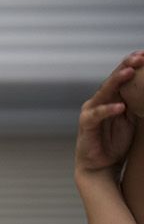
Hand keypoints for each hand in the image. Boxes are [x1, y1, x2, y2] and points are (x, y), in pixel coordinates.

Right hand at [76, 52, 142, 176]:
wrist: (101, 167)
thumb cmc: (116, 143)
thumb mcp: (132, 119)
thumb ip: (137, 103)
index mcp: (111, 98)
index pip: (121, 77)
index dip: (132, 64)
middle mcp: (99, 101)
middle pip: (112, 79)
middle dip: (126, 67)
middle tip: (139, 57)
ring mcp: (91, 112)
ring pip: (104, 92)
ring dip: (117, 81)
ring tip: (130, 72)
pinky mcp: (86, 125)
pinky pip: (97, 115)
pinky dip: (108, 110)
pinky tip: (120, 106)